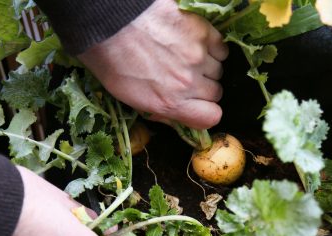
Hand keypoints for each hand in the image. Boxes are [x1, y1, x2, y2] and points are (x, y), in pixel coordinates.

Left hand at [78, 0, 228, 129]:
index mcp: (169, 103)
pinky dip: (212, 47)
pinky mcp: (202, 31)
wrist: (110, 22)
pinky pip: (221, 47)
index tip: (198, 105)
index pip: (211, 118)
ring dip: (206, 66)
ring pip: (218, 69)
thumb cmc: (112, 59)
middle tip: (184, 76)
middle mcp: (188, 83)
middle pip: (215, 92)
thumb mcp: (129, 98)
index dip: (206, 112)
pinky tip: (194, 43)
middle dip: (202, 87)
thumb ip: (158, 110)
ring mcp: (197, 56)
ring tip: (185, 56)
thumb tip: (177, 117)